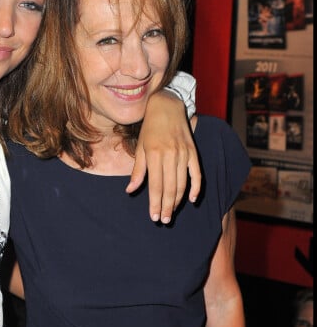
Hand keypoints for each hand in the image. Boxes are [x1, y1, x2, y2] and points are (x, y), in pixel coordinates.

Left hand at [126, 91, 200, 222]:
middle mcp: (170, 155)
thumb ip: (137, 171)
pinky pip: (197, 174)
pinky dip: (196, 187)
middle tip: (164, 220)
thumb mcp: (140, 148)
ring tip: (172, 213)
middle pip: (170, 188)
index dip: (155, 203)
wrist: (167, 106)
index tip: (154, 217)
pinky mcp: (193, 152)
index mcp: (155, 155)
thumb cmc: (150, 129)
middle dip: (167, 206)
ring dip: (178, 201)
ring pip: (182, 184)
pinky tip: (192, 199)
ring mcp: (184, 153)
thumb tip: (130, 190)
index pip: (156, 186)